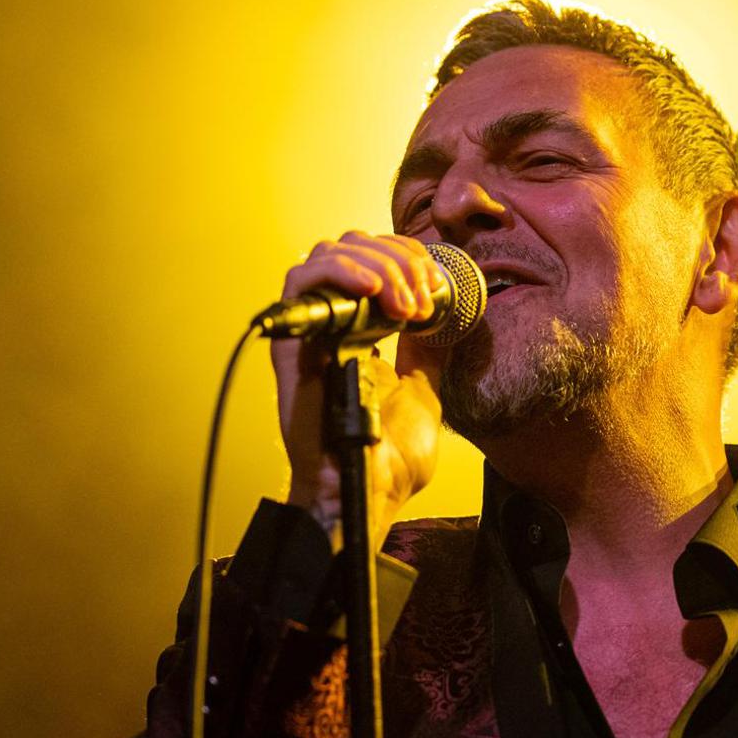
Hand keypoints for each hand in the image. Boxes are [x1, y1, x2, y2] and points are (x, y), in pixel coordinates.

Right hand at [270, 231, 448, 547]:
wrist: (369, 491)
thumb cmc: (391, 457)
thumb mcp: (424, 388)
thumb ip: (427, 352)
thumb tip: (447, 319)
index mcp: (360, 331)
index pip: (373, 259)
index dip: (407, 257)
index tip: (436, 286)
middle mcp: (330, 324)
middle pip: (351, 246)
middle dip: (396, 258)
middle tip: (423, 297)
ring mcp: (309, 332)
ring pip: (326, 254)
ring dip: (375, 265)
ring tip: (403, 303)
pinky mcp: (291, 344)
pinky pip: (300, 283)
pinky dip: (340, 272)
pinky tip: (373, 292)